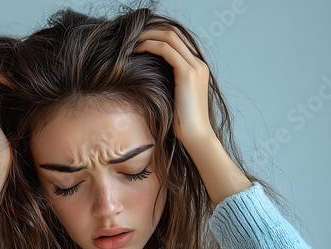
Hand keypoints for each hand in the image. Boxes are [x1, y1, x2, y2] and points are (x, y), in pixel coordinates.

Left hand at [134, 27, 213, 142]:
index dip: (156, 36)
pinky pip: (166, 49)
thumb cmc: (182, 123)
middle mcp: (198, 63)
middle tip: (131, 36)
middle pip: (173, 33)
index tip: (137, 41)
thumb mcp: (174, 98)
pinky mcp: (188, 72)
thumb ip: (168, 83)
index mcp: (197, 68)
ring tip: (131, 41)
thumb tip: (148, 75)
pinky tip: (136, 51)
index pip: (176, 40)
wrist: (195, 135)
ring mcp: (195, 66)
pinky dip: (150, 46)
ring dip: (148, 36)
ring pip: (169, 37)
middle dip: (150, 31)